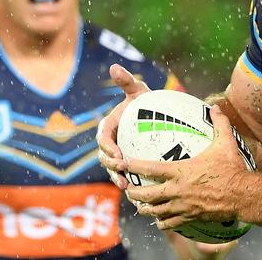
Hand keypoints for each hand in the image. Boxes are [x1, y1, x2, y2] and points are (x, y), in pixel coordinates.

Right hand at [97, 63, 149, 188]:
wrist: (157, 117)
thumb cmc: (147, 103)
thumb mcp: (138, 91)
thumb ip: (126, 82)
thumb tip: (114, 67)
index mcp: (108, 127)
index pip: (103, 139)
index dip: (108, 148)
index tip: (118, 154)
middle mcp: (110, 143)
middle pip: (105, 158)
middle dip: (111, 167)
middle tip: (124, 171)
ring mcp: (118, 155)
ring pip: (113, 170)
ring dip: (118, 179)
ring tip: (128, 187)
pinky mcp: (127, 165)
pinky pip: (126, 176)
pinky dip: (130, 184)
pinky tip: (140, 193)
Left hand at [125, 105, 249, 229]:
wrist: (242, 195)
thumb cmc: (232, 168)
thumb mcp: (225, 143)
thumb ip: (219, 123)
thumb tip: (215, 107)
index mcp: (181, 171)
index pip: (150, 169)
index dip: (134, 166)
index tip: (125, 163)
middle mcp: (177, 190)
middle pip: (146, 195)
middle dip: (133, 193)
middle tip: (127, 188)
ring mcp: (182, 206)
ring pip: (154, 212)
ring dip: (145, 209)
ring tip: (140, 206)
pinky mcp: (190, 217)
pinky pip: (169, 223)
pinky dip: (162, 222)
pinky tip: (160, 220)